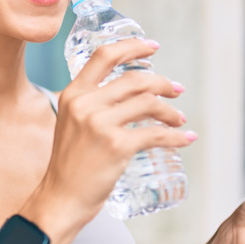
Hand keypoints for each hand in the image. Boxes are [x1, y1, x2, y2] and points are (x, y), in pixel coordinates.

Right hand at [20, 38, 195, 243]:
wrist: (61, 197)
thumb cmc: (70, 163)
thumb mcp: (70, 122)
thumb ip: (91, 103)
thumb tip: (129, 91)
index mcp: (72, 94)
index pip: (104, 56)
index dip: (132, 46)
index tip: (152, 46)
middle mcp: (85, 104)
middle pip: (135, 79)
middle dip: (163, 83)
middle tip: (176, 90)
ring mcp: (100, 124)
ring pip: (149, 103)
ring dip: (171, 111)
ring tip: (179, 119)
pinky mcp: (116, 146)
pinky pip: (155, 134)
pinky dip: (176, 136)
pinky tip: (184, 138)